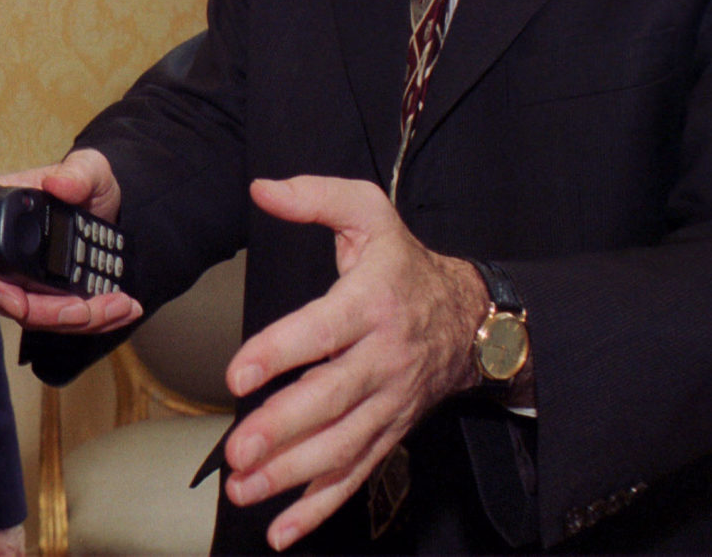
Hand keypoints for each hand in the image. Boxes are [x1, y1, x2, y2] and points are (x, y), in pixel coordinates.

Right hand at [0, 149, 142, 332]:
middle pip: (0, 297)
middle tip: (88, 311)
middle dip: (48, 313)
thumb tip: (57, 184)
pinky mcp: (36, 295)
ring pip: (30, 315)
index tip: (21, 304)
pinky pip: (52, 319)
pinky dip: (88, 321)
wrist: (104, 205)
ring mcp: (13, 277)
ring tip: (118, 309)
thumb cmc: (86, 181)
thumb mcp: (90, 169)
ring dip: (74, 321)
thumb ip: (78, 173)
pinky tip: (119, 312)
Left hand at [221, 176, 489, 550]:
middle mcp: (382, 359)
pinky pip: (356, 475)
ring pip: (341, 446)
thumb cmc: (405, 264)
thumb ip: (315, 197)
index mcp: (371, 303)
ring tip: (244, 487)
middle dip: (282, 429)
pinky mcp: (388, 433)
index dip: (279, 352)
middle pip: (331, 400)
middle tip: (238, 450)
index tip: (238, 373)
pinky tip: (281, 529)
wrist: (473, 320)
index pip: (322, 331)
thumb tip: (262, 189)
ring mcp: (387, 404)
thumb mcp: (368, 214)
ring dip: (291, 475)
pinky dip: (319, 507)